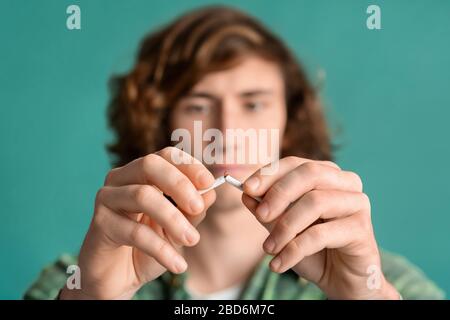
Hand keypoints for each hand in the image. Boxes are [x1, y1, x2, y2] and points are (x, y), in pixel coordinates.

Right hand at [60, 147, 215, 298]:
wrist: (119, 279)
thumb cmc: (149, 247)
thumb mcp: (178, 228)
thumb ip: (193, 210)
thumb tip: (211, 192)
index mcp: (142, 173)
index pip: (165, 156)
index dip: (188, 166)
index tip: (209, 182)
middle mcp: (121, 179)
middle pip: (149, 165)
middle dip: (179, 184)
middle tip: (198, 208)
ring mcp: (107, 198)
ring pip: (142, 196)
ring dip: (173, 219)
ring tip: (192, 240)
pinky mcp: (100, 223)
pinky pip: (134, 232)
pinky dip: (161, 249)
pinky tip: (177, 264)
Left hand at [242, 156, 398, 298]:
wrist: (341, 279)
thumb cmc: (313, 249)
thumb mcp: (283, 228)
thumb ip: (267, 211)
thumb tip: (246, 195)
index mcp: (326, 174)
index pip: (295, 163)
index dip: (269, 174)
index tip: (247, 189)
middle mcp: (346, 182)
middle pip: (309, 174)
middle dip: (279, 193)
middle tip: (260, 215)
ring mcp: (357, 203)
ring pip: (315, 202)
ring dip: (285, 227)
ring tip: (268, 249)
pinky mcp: (362, 229)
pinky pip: (321, 235)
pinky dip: (294, 250)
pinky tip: (279, 264)